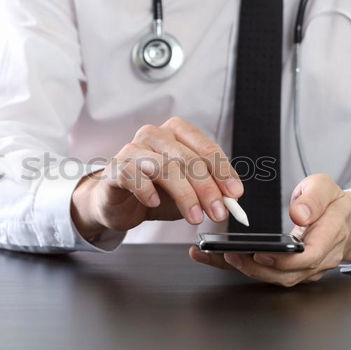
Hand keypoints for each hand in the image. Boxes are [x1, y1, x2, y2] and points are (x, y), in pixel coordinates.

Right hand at [71, 117, 243, 240]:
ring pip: (165, 168)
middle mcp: (154, 134)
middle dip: (207, 189)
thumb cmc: (155, 191)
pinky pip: (133, 176)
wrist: (118, 203)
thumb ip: (210, 190)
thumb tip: (232, 199)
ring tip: (194, 217)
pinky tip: (154, 203)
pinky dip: (147, 191)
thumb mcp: (188, 191)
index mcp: (176, 132)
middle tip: (218, 212)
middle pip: (187, 159)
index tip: (235, 194)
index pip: (206, 148)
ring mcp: (132, 149)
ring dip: (184, 195)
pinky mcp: (115, 168)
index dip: (223, 172)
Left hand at [189, 174, 350, 286]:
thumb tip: (300, 214)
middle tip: (230, 255)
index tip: (261, 253)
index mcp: (329, 237)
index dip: (284, 260)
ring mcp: (305, 270)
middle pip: (287, 274)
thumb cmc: (333, 204)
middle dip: (256, 268)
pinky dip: (240, 267)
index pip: (309, 257)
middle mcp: (318, 259)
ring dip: (244, 270)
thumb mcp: (327, 188)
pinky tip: (213, 258)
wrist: (346, 221)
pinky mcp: (290, 271)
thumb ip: (314, 198)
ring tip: (215, 256)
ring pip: (275, 278)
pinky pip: (266, 273)